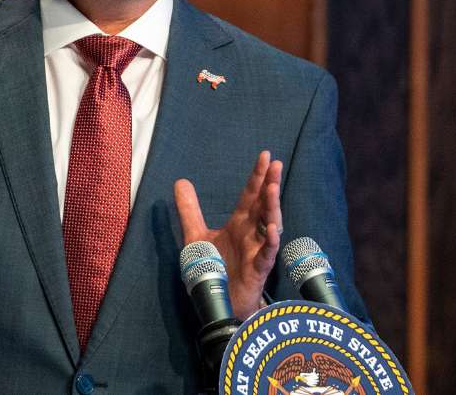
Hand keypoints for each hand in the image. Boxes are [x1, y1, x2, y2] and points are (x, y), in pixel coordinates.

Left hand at [174, 151, 282, 318]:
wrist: (218, 300)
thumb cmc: (214, 267)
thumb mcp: (195, 235)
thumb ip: (189, 210)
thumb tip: (180, 181)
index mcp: (239, 223)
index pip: (249, 195)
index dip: (257, 176)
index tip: (265, 156)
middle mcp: (251, 233)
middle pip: (263, 205)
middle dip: (270, 185)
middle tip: (275, 164)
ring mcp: (257, 250)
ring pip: (269, 225)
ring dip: (272, 207)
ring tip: (272, 189)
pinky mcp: (258, 269)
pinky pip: (267, 254)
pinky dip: (270, 242)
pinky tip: (272, 229)